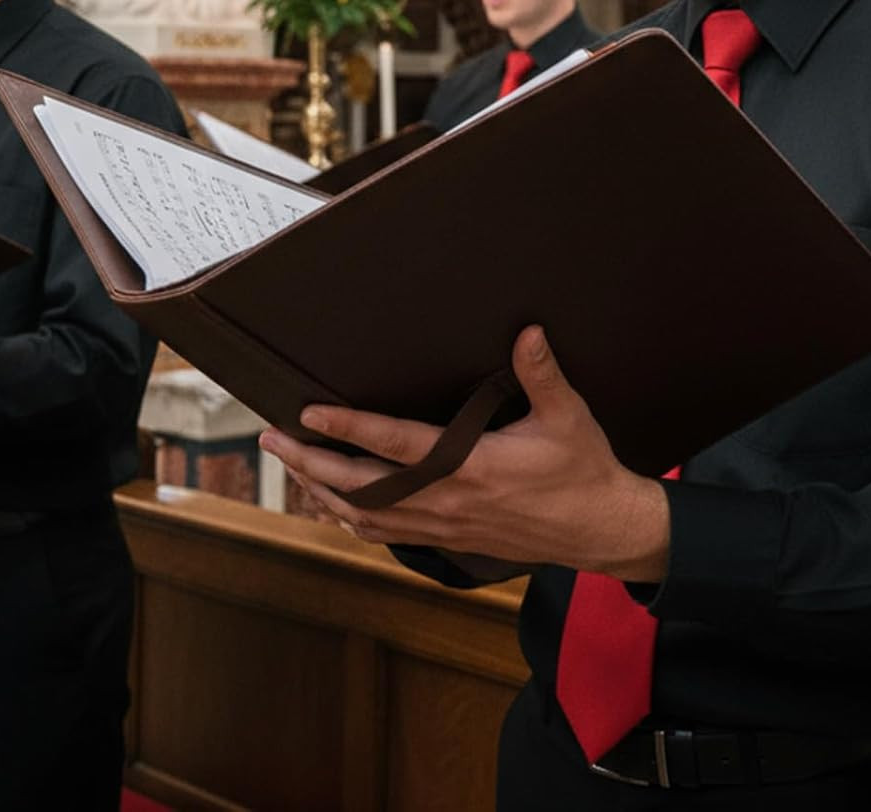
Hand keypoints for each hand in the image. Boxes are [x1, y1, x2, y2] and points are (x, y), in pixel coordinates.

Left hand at [260, 325, 671, 580]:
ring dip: (321, 491)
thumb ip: (541, 373)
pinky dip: (351, 519)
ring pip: (364, 516)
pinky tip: (334, 503)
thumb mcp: (568, 416)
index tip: (308, 412)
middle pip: (360, 488)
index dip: (349, 428)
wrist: (599, 529)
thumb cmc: (583, 470)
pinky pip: (385, 534)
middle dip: (310, 462)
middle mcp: (447, 501)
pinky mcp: (447, 538)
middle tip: (271, 438)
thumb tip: (527, 331)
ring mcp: (443, 524)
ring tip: (289, 465)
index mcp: (471, 466)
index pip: (395, 446)